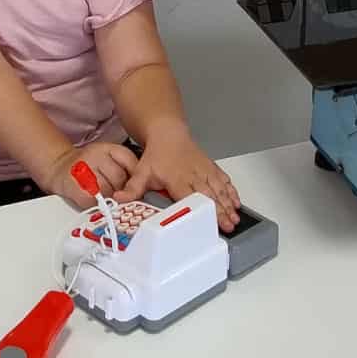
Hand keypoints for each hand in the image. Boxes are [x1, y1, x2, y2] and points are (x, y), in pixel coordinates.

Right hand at [42, 141, 136, 205]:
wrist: (59, 167)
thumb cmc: (87, 166)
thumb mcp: (108, 157)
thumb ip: (125, 167)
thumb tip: (143, 185)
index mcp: (108, 148)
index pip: (130, 162)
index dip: (134, 178)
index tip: (134, 186)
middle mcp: (96, 155)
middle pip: (120, 178)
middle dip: (121, 190)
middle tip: (117, 194)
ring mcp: (84, 170)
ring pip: (107, 191)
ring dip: (109, 199)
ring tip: (104, 196)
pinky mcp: (75, 187)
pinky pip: (93, 200)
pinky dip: (96, 205)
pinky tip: (95, 201)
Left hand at [121, 130, 239, 231]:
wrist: (167, 132)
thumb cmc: (157, 153)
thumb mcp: (142, 171)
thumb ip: (132, 188)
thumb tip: (119, 199)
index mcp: (178, 178)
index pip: (193, 197)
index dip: (203, 209)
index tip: (211, 221)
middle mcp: (194, 174)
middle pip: (210, 195)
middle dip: (222, 210)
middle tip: (230, 225)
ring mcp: (203, 170)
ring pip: (219, 188)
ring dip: (229, 203)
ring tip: (236, 217)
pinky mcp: (209, 167)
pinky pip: (222, 179)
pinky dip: (231, 190)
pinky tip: (236, 201)